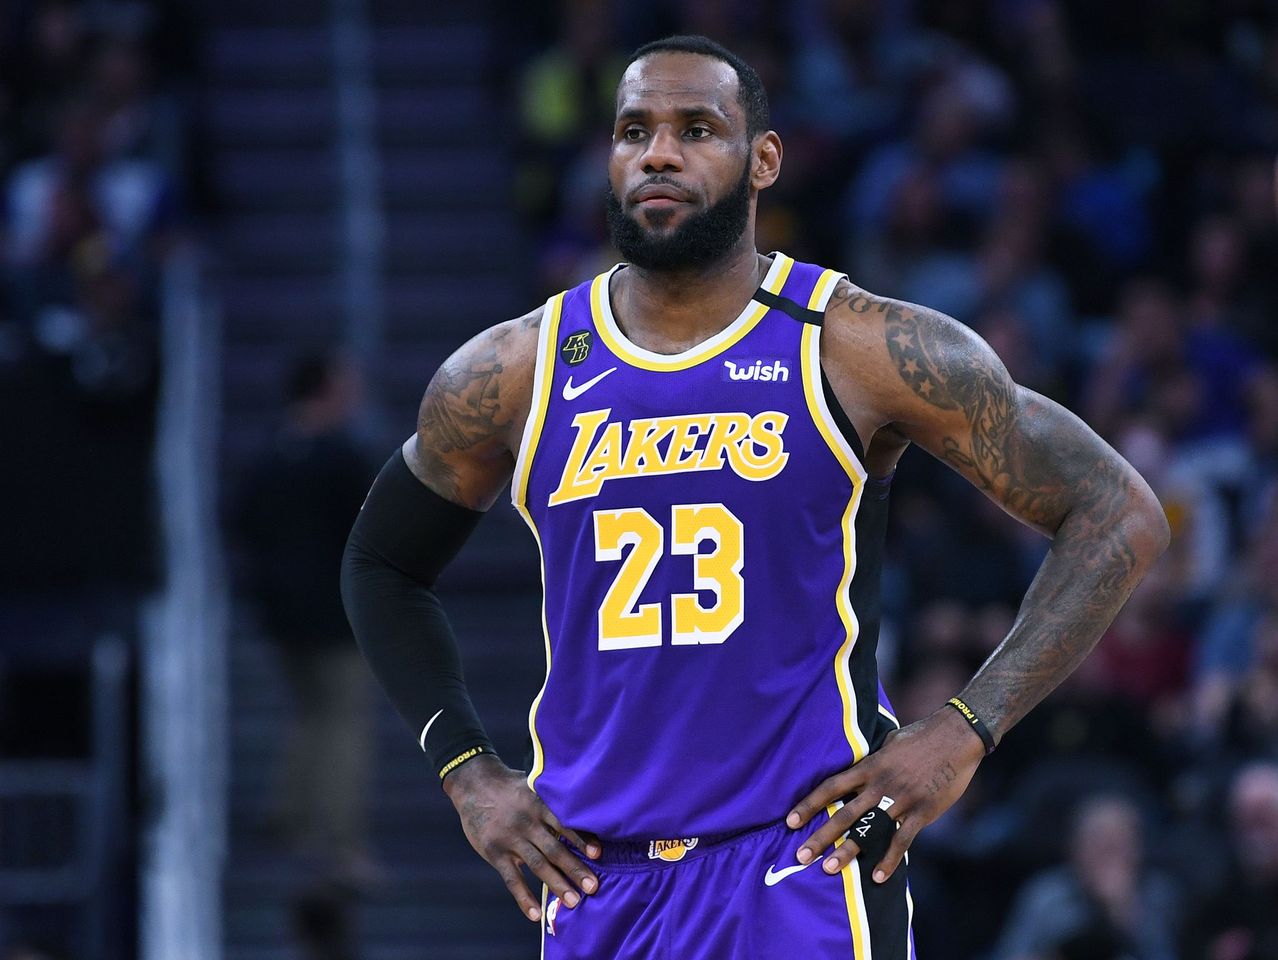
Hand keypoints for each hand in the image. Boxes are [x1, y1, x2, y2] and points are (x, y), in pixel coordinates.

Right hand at [443, 754, 601, 920]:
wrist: (474, 784)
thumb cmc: (510, 786)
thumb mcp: (533, 785)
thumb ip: (552, 801)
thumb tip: (584, 812)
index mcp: (539, 806)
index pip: (564, 824)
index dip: (581, 839)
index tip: (598, 854)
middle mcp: (527, 823)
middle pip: (554, 849)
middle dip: (574, 869)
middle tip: (593, 887)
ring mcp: (510, 840)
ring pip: (537, 866)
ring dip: (556, 884)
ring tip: (573, 902)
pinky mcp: (495, 853)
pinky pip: (512, 879)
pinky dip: (524, 897)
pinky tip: (536, 914)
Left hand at [785, 706, 985, 882]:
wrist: (956, 736)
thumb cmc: (921, 736)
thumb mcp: (889, 743)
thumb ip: (872, 760)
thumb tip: (858, 767)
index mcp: (870, 766)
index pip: (832, 787)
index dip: (810, 804)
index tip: (790, 821)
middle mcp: (880, 784)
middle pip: (844, 814)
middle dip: (820, 836)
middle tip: (800, 856)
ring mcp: (901, 799)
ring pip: (869, 830)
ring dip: (848, 851)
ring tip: (828, 869)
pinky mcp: (922, 812)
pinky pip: (902, 841)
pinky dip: (889, 860)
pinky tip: (877, 878)